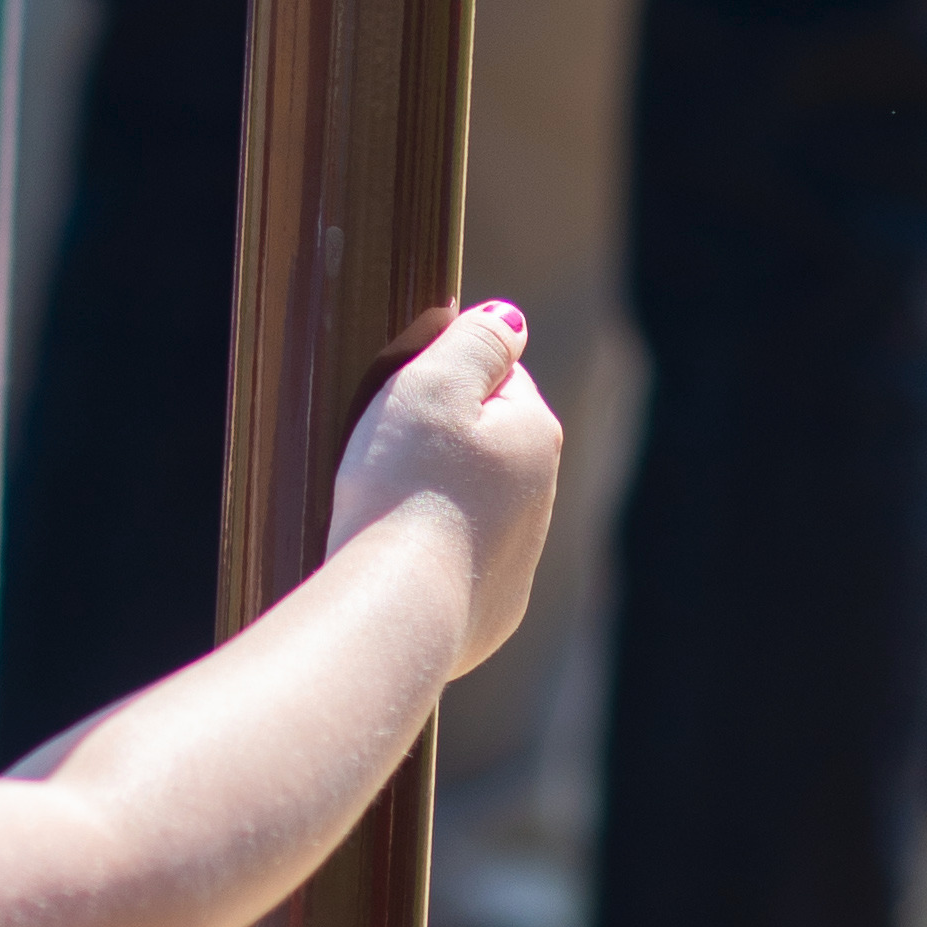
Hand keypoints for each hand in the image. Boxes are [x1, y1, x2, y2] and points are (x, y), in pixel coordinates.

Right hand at [325, 301, 561, 676]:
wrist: (400, 600)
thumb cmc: (406, 483)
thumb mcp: (432, 385)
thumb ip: (474, 341)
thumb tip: (510, 319)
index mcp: (535, 434)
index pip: (499, 378)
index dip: (444, 379)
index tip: (403, 399)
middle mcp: (543, 497)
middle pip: (488, 442)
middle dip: (444, 439)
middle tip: (386, 449)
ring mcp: (521, 558)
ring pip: (477, 501)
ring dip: (439, 493)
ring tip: (384, 503)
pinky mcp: (495, 607)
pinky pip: (463, 559)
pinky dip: (435, 549)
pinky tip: (398, 552)